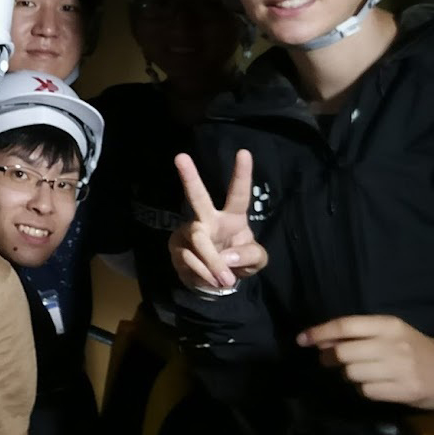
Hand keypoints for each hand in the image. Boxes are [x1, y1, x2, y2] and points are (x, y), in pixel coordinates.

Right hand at [169, 149, 267, 290]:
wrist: (214, 282)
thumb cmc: (238, 261)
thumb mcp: (256, 261)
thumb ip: (249, 256)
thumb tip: (227, 257)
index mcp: (232, 217)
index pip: (238, 194)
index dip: (242, 174)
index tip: (244, 152)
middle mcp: (208, 219)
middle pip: (198, 198)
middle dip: (189, 177)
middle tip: (180, 157)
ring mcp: (189, 232)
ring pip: (199, 240)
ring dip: (213, 262)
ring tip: (225, 280)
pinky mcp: (176, 247)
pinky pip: (190, 259)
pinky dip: (204, 273)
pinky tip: (211, 279)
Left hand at [298, 315, 433, 409]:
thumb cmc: (411, 348)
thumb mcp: (388, 332)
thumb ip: (357, 333)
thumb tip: (319, 341)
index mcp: (388, 325)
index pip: (345, 325)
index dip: (319, 332)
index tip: (302, 340)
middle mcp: (392, 345)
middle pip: (342, 352)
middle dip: (329, 358)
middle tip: (329, 360)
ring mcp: (399, 369)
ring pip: (350, 373)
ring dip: (346, 374)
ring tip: (358, 372)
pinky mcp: (403, 390)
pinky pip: (365, 391)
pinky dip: (362, 389)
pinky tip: (373, 384)